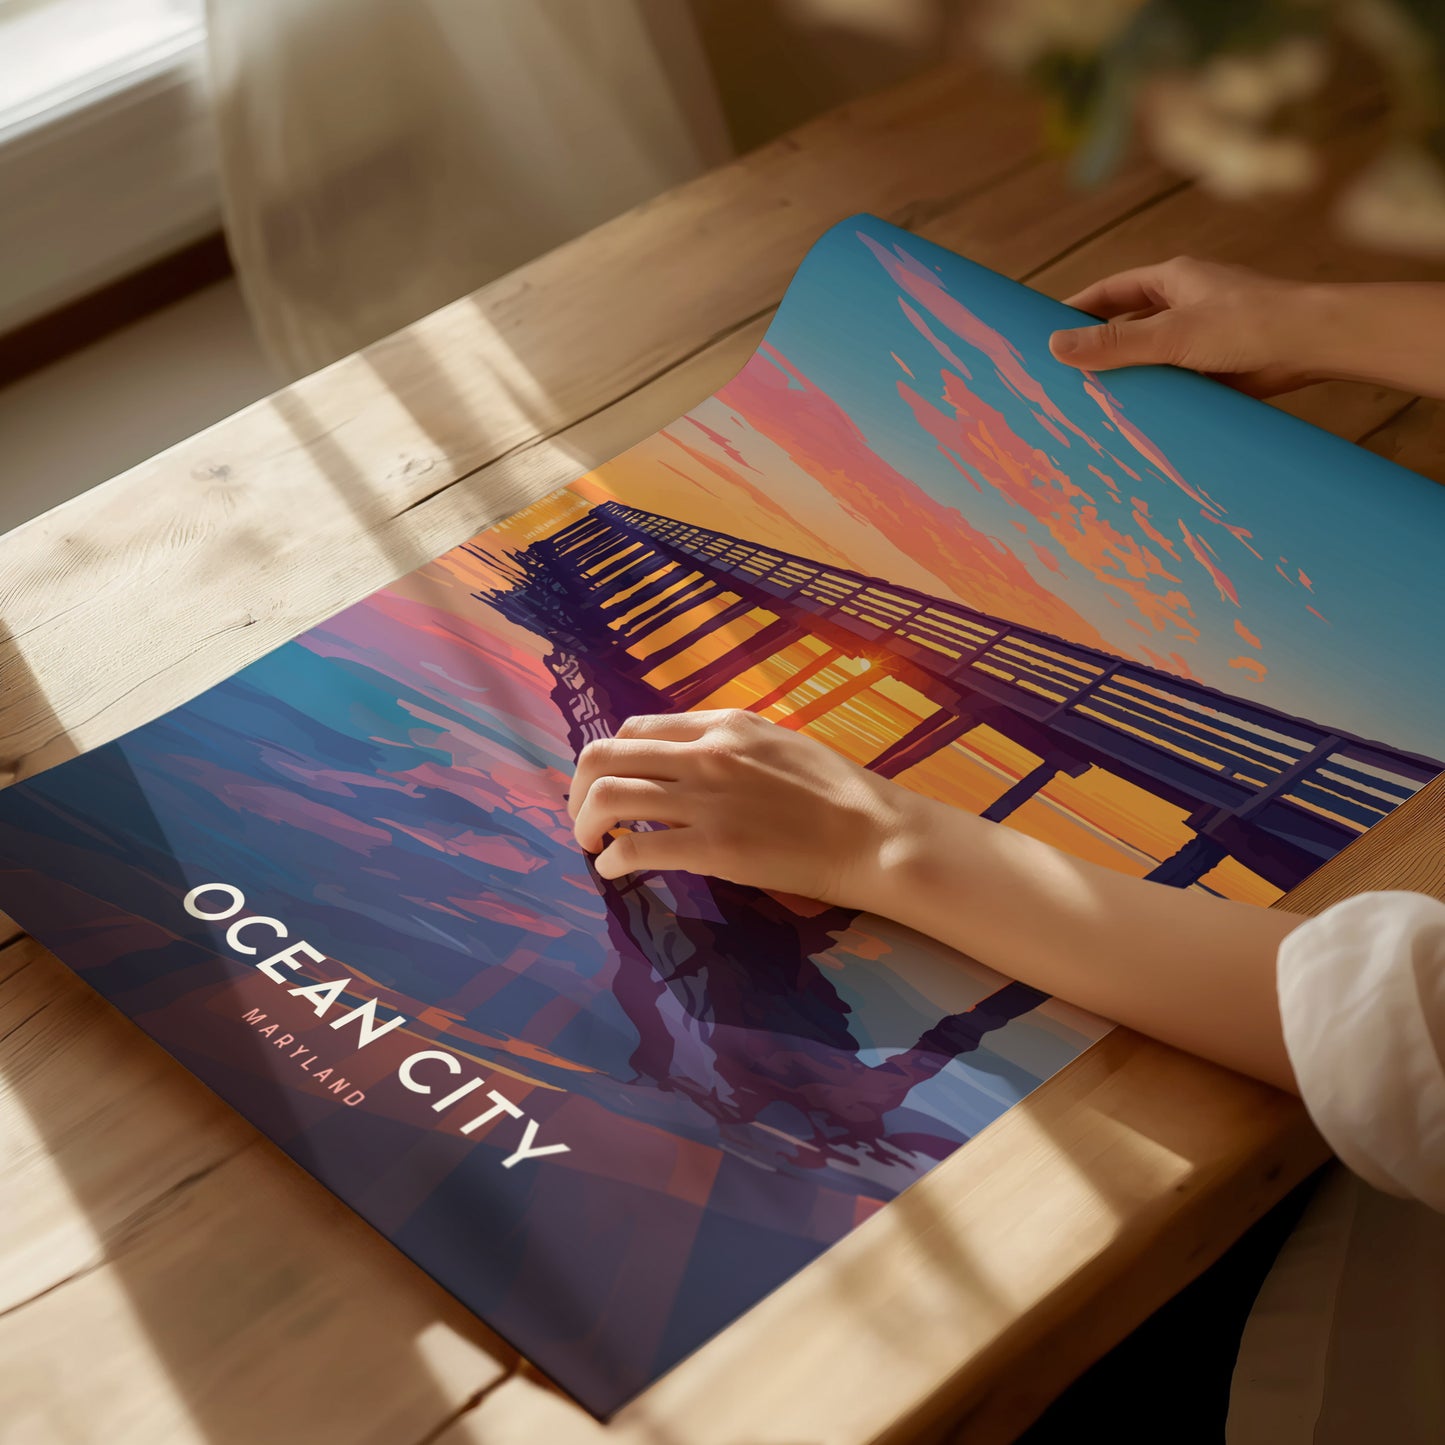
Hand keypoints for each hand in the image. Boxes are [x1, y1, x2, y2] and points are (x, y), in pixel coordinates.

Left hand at [567, 708, 914, 903]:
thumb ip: (730, 744)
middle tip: (583, 818)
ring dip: (584, 824)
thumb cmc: (838, 793)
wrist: (874, 834)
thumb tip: (688, 758)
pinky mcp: (712, 847)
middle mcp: (705, 753)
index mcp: (722, 724)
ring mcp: (706, 799)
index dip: (611, 759)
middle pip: (605, 756)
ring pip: (607, 796)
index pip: (636, 729)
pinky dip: (611, 859)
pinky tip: (615, 870)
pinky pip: (635, 846)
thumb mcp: (779, 743)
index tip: (609, 785)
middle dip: (578, 789)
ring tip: (591, 845)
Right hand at [1048, 256, 1318, 396]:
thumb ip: (1114, 343)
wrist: (1315, 345)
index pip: (1110, 292)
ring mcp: (1202, 337)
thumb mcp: (1171, 334)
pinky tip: (1136, 419)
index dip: (1077, 309)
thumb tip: (1054, 347)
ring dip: (1128, 377)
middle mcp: (1186, 305)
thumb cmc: (1248, 323)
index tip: (1044, 331)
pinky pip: (1175, 382)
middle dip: (1098, 348)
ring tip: (1090, 404)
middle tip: (1061, 375)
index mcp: (1173, 280)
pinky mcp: (1218, 368)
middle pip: (1128, 325)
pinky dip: (1156, 397)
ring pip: (1151, 358)